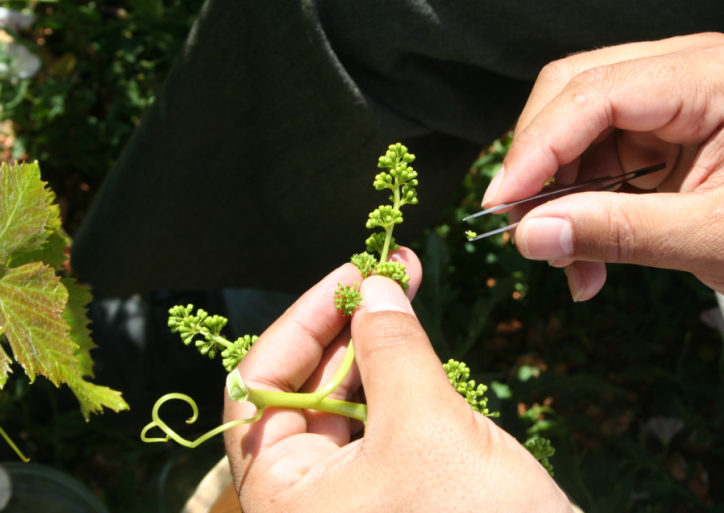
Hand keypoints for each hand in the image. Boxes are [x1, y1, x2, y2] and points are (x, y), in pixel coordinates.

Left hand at [223, 248, 571, 511]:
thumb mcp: (427, 428)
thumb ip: (392, 349)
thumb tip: (373, 288)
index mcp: (283, 495)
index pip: (259, 386)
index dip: (304, 322)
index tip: (352, 275)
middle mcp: (305, 498)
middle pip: (302, 387)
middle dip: (345, 324)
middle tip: (390, 272)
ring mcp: (348, 497)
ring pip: (344, 401)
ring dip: (373, 343)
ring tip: (406, 289)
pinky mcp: (390, 492)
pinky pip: (379, 424)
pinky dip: (395, 377)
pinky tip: (416, 339)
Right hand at [483, 33, 723, 314]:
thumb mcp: (715, 240)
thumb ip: (618, 233)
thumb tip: (530, 235)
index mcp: (712, 77)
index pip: (596, 93)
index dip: (537, 147)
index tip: (501, 204)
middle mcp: (683, 75)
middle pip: (572, 97)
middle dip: (540, 166)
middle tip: (525, 231)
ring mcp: (668, 104)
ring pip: (573, 134)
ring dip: (557, 200)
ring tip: (570, 265)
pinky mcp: (657, 137)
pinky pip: (592, 163)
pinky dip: (578, 211)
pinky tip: (588, 260)